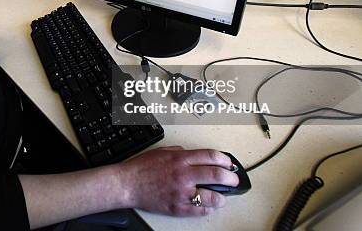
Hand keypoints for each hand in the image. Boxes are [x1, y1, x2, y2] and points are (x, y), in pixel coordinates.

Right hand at [118, 146, 237, 215]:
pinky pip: (199, 210)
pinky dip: (208, 209)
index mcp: (180, 158)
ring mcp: (181, 192)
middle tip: (233, 180)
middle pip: (216, 175)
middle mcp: (183, 174)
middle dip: (230, 178)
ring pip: (212, 196)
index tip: (228, 163)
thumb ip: (179, 151)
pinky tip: (209, 206)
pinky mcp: (177, 207)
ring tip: (223, 197)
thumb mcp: (162, 151)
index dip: (225, 160)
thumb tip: (192, 154)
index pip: (211, 156)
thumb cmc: (141, 168)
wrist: (127, 183)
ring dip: (222, 197)